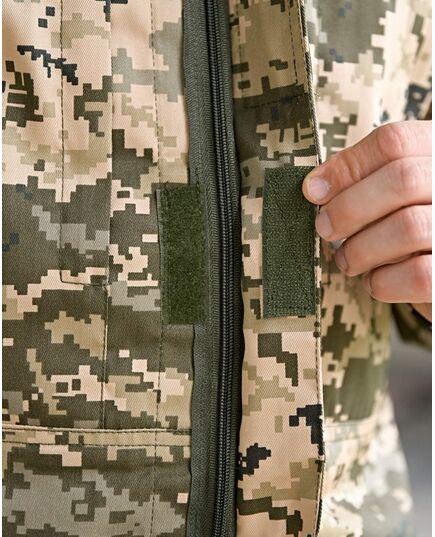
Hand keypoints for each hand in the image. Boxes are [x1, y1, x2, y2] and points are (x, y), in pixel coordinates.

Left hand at [303, 120, 431, 321]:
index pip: (395, 142)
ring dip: (361, 249)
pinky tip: (375, 280)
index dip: (346, 166)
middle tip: (325, 228)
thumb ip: (364, 183)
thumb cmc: (409, 230)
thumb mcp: (394, 197)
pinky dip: (383, 281)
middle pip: (402, 179)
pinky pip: (418, 275)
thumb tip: (315, 188)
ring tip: (347, 260)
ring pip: (409, 227)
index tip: (314, 191)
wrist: (434, 269)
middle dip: (349, 207)